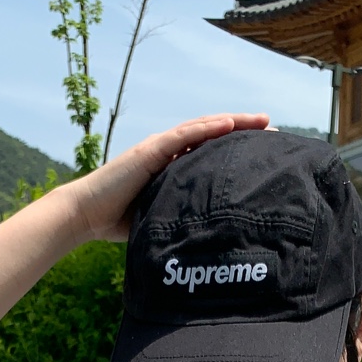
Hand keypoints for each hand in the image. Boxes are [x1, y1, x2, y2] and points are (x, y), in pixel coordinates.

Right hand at [67, 113, 270, 242]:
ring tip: (262, 122)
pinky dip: (208, 128)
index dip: (238, 149)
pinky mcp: (150, 151)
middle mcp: (169, 152)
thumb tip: (211, 238)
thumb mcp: (162, 218)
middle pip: (214, 135)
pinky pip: (183, 136)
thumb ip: (184, 218)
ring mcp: (160, 148)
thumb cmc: (120, 223)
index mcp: (172, 167)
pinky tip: (230, 124)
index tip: (265, 152)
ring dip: (234, 123)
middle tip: (275, 131)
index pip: (211, 152)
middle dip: (245, 131)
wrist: (86, 216)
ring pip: (204, 129)